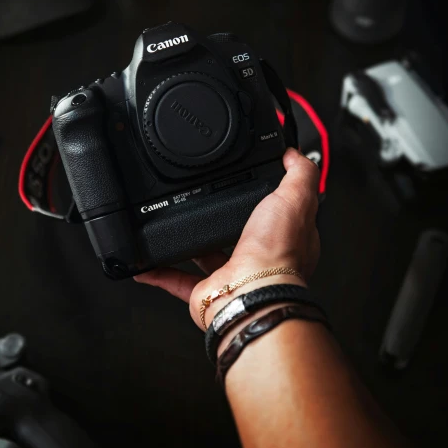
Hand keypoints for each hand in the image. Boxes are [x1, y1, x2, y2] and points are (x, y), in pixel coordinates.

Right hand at [134, 148, 320, 329]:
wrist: (252, 293)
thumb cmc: (276, 252)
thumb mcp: (296, 198)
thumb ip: (299, 173)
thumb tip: (295, 154)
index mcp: (285, 238)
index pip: (279, 212)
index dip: (269, 197)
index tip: (252, 181)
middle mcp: (259, 259)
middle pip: (240, 233)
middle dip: (225, 218)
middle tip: (208, 199)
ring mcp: (231, 275)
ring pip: (208, 256)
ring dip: (191, 243)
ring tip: (175, 222)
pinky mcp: (205, 291)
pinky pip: (176, 279)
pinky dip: (160, 271)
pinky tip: (147, 260)